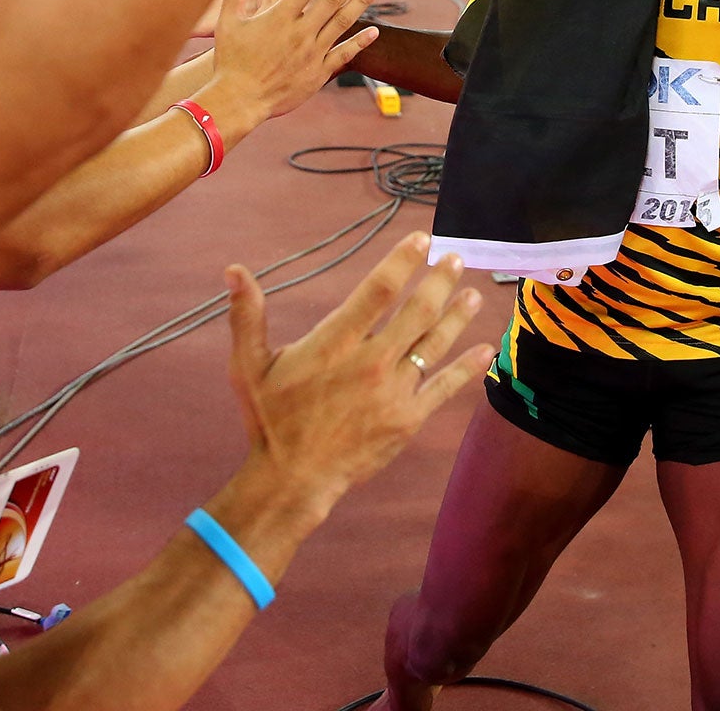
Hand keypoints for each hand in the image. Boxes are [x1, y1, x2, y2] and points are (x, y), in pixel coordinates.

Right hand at [208, 0, 381, 135]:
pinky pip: (343, 54)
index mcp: (279, 18)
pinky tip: (374, 30)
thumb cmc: (231, 60)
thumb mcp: (228, 23)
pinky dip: (360, 42)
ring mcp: (312, 53)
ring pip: (342, 22)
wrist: (240, 99)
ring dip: (361, 2)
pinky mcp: (318, 73)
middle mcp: (299, 33)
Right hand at [224, 232, 490, 520]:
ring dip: (457, 315)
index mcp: (335, 343)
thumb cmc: (271, 419)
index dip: (402, 261)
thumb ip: (246, 316)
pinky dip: (467, 367)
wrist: (293, 478)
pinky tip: (485, 349)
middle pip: (416, 312)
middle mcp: (370, 362)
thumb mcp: (249, 366)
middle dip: (439, 282)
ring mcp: (393, 392)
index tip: (422, 241)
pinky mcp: (408, 419)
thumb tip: (233, 269)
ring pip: (434, 345)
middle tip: (456, 259)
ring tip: (474, 293)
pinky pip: (444, 388)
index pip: (378, 290)